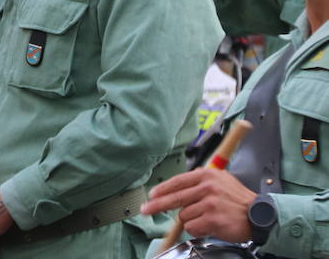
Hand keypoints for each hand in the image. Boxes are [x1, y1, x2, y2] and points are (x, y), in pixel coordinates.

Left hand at [141, 168, 255, 242]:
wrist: (260, 214)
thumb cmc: (239, 200)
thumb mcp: (221, 181)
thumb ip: (200, 182)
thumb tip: (177, 188)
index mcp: (207, 175)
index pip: (178, 181)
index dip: (162, 189)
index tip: (152, 195)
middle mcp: (207, 187)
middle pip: (174, 197)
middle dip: (157, 205)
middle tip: (146, 209)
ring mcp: (209, 203)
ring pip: (184, 215)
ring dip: (191, 219)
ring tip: (207, 218)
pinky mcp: (212, 219)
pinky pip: (192, 227)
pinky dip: (197, 229)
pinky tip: (209, 225)